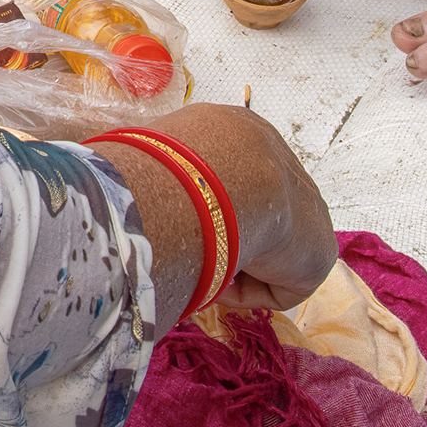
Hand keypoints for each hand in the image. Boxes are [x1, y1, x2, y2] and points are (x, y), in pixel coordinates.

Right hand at [100, 105, 335, 322]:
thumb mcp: (153, 149)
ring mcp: (306, 208)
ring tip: (198, 262)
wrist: (229, 175)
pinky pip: (272, 288)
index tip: (171, 225)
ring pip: (256, 255)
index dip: (195, 208)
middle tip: (183, 253)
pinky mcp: (318, 253)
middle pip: (245, 218)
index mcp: (242, 134)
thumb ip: (149, 169)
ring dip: (226, 265)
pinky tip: (226, 274)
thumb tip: (109, 188)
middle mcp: (281, 165)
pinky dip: (243, 291)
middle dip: (217, 240)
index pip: (223, 179)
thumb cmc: (177, 160)